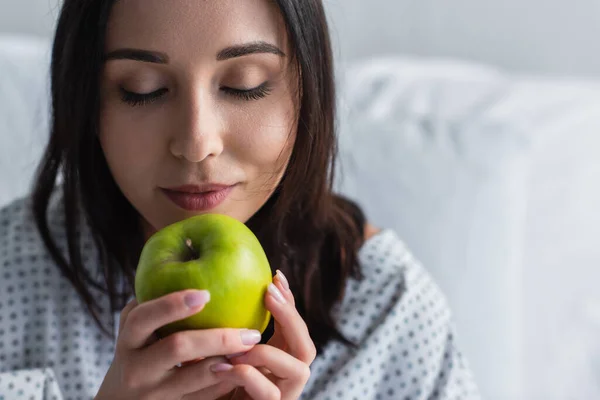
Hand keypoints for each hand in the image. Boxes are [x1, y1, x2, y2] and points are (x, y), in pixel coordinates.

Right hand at [95, 290, 263, 399]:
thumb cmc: (136, 352)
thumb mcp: (135, 329)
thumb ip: (154, 301)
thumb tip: (191, 253)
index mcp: (128, 340)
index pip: (144, 317)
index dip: (172, 304)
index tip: (206, 293)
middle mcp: (137, 368)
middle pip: (178, 347)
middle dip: (217, 336)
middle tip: (250, 330)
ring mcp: (153, 393)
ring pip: (195, 378)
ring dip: (228, 361)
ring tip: (253, 347)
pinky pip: (202, 398)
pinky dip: (225, 383)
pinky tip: (246, 369)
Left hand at [212, 270, 316, 399]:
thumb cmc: (200, 386)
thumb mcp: (213, 350)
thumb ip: (225, 330)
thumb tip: (214, 288)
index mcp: (276, 360)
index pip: (294, 328)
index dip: (289, 302)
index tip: (275, 275)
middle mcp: (283, 379)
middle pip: (307, 346)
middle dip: (290, 317)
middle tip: (269, 293)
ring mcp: (280, 398)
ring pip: (299, 369)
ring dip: (267, 352)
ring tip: (238, 343)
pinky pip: (270, 394)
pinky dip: (247, 375)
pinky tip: (221, 364)